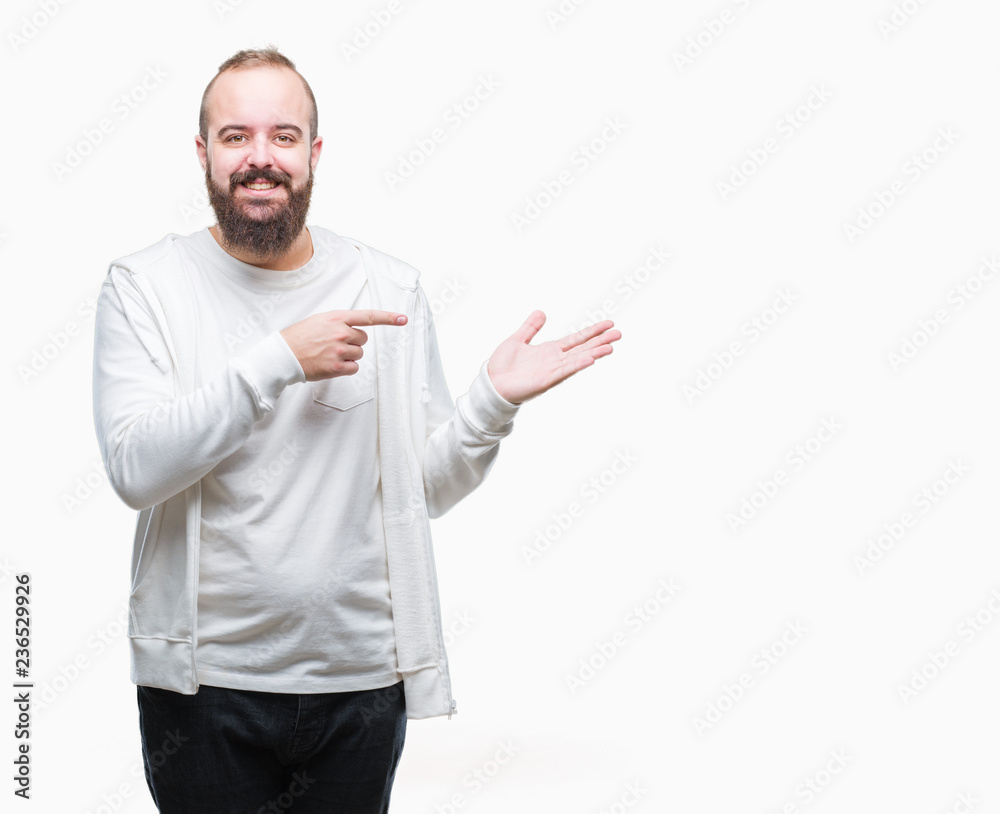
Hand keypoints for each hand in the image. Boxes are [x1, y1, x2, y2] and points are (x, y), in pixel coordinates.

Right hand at [280, 310, 406, 380]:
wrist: (283, 355)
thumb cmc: (299, 337)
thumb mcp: (319, 320)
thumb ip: (339, 322)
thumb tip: (355, 329)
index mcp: (337, 317)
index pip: (368, 316)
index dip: (388, 318)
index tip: (403, 319)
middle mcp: (340, 332)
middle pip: (364, 339)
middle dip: (353, 342)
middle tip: (334, 345)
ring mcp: (339, 350)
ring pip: (359, 354)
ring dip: (348, 356)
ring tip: (328, 354)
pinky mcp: (337, 366)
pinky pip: (354, 368)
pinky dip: (346, 368)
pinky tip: (331, 365)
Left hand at [487, 311, 620, 403]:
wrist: (491, 383)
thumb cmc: (502, 366)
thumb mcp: (517, 340)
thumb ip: (530, 327)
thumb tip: (541, 312)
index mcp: (550, 350)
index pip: (576, 339)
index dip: (592, 331)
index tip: (609, 324)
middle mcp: (555, 360)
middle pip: (582, 348)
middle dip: (600, 341)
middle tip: (619, 333)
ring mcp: (552, 371)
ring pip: (577, 360)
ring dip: (594, 353)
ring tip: (610, 347)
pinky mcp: (545, 380)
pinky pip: (564, 371)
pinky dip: (577, 365)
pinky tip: (590, 359)